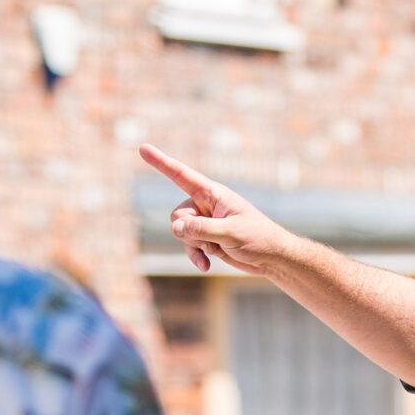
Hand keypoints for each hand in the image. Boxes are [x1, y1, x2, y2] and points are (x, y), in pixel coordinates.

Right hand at [139, 145, 292, 274]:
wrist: (271, 257)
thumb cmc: (258, 238)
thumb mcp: (230, 233)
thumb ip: (201, 229)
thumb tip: (174, 227)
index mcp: (214, 194)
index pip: (182, 175)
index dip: (161, 163)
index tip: (142, 148)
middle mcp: (206, 205)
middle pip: (177, 215)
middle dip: (189, 231)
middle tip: (213, 239)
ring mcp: (205, 222)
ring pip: (180, 233)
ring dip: (194, 246)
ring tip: (217, 251)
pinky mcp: (207, 239)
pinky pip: (188, 246)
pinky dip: (196, 256)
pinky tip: (207, 266)